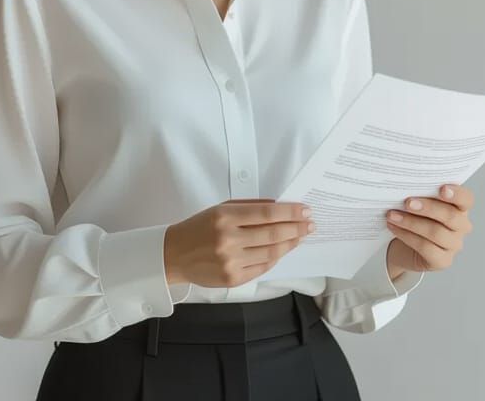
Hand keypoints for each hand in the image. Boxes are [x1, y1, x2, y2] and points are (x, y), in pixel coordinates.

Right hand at [164, 199, 314, 287]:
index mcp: (225, 217)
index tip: (305, 210)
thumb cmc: (199, 228)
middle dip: (297, 228)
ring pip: (271, 252)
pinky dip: (275, 258)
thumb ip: (250, 206)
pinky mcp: (232, 279)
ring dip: (290, 243)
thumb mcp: (220, 208)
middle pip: (273, 234)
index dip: (290, 212)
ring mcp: (230, 262)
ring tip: (300, 236)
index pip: (267, 213)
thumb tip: (281, 206)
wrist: (173, 254)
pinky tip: (283, 250)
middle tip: (310, 224)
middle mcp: (228, 240)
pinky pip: (262, 268)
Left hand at [384, 183, 473, 275]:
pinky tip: (394, 227)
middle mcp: (461, 227)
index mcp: (460, 208)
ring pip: (436, 232)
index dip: (457, 194)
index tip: (442, 189)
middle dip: (428, 208)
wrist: (404, 246)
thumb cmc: (416, 218)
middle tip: (408, 202)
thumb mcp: (421, 203)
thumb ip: (422, 193)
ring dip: (411, 222)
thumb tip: (407, 184)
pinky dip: (407, 236)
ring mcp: (454, 245)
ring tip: (392, 215)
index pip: (466, 199)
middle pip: (451, 216)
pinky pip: (425, 248)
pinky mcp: (443, 261)